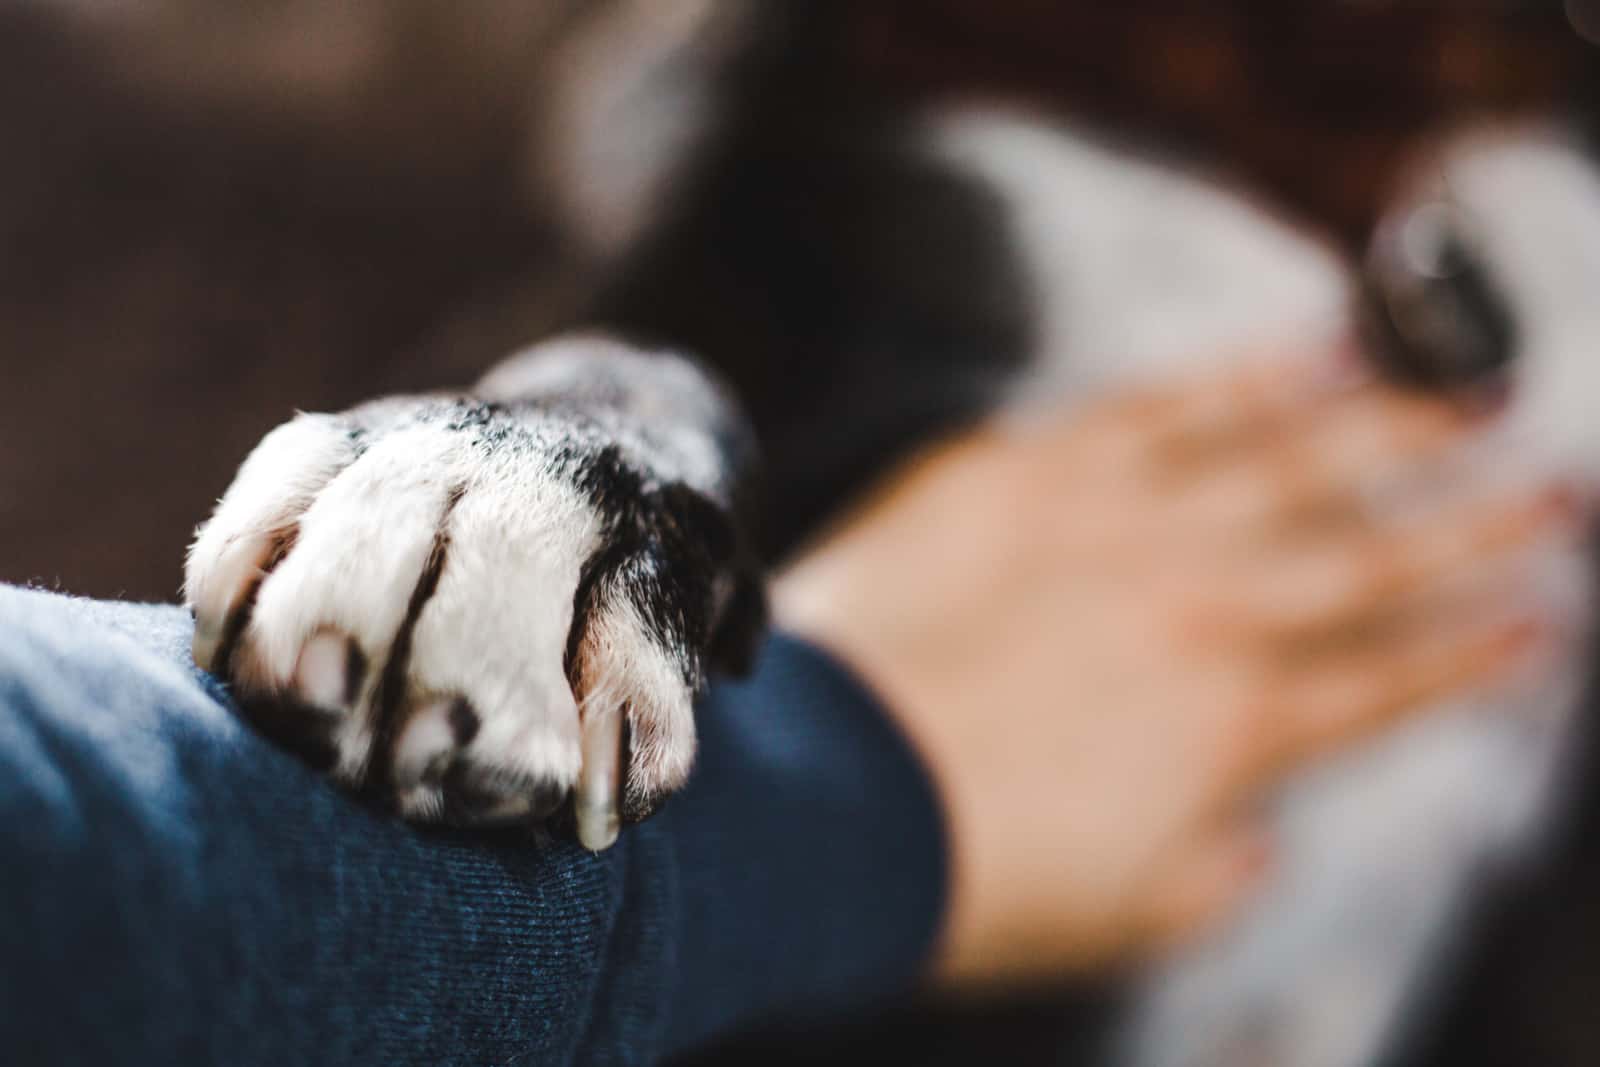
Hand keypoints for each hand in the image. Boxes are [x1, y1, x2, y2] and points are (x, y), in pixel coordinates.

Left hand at [775, 356, 1576, 985]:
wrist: (813, 802)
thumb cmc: (960, 872)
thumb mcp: (1129, 914)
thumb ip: (1223, 864)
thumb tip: (1260, 830)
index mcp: (1234, 727)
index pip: (1389, 679)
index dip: (1473, 649)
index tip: (1540, 619)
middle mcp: (1200, 611)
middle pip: (1368, 558)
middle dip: (1474, 525)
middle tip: (1553, 489)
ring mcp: (1117, 526)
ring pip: (1288, 462)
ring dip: (1390, 431)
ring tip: (1467, 399)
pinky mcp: (1028, 469)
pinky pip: (1162, 405)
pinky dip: (1245, 377)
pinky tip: (1309, 351)